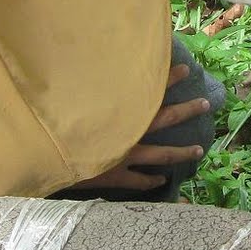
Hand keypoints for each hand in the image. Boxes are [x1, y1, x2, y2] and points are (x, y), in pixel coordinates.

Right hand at [69, 65, 208, 192]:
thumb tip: (107, 74)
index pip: (149, 91)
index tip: (186, 69)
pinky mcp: (113, 177)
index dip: (168, 80)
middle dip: (187, 110)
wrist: (44, 159)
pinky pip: (138, 180)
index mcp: (119, 113)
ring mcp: (122, 157)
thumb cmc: (57, 127)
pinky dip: (151, 180)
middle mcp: (126, 133)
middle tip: (206, 103)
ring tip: (199, 150)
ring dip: (180, 152)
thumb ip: (92, 93)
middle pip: (164, 118)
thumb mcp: (74, 104)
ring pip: (161, 155)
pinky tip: (162, 180)